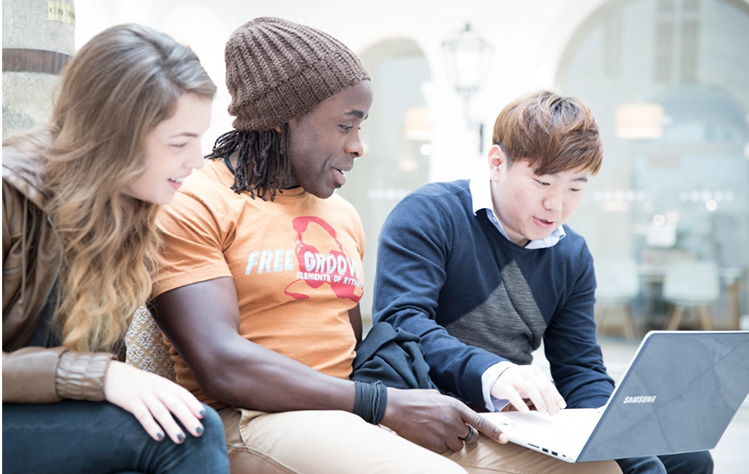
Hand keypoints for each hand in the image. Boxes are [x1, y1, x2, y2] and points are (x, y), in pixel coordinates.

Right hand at [103, 361, 205, 442]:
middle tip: (199, 431)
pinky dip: (151, 426)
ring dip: (172, 426)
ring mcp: (144, 394)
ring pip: (161, 411)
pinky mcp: (130, 402)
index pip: (182, 393)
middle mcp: (156, 388)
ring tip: (181, 439)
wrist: (110, 374)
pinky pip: (143, 415)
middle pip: (175, 404)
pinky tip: (159, 437)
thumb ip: (167, 394)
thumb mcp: (154, 384)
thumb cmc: (137, 383)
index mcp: (164, 383)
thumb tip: (185, 408)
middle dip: (188, 418)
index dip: (193, 404)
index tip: (203, 416)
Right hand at [381, 388, 507, 453]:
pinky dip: (438, 445)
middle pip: (469, 437)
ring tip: (434, 429)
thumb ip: (451, 405)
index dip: (494, 431)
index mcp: (455, 407)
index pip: (480, 421)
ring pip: (457, 445)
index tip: (504, 439)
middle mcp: (453, 421)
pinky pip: (443, 450)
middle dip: (463, 435)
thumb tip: (458, 414)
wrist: (396, 408)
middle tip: (450, 428)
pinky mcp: (434, 445)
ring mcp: (444, 434)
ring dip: (450, 440)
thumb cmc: (414, 400)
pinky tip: (427, 434)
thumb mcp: (437, 396)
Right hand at [491, 365, 565, 414]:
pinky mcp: (504, 386)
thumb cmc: (518, 383)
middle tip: (552, 413)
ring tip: (542, 411)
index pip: (548, 385)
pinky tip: (525, 411)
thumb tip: (559, 405)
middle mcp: (526, 373)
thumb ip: (545, 393)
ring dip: (539, 401)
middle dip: (550, 401)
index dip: (556, 397)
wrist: (496, 377)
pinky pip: (513, 394)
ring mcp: (514, 378)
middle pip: (542, 387)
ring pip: (530, 388)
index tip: (560, 407)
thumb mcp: (532, 385)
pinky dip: (520, 403)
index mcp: (535, 372)